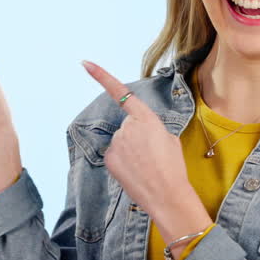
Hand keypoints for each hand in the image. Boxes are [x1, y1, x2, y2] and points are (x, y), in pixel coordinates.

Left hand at [81, 59, 211, 245]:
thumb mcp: (169, 139)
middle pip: (127, 126)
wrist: (167, 195)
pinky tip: (135, 172)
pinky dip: (123, 162)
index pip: (120, 93)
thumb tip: (140, 134)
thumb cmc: (173, 168)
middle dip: (137, 138)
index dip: (101, 76)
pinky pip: (114, 155)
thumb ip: (151, 128)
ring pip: (121, 142)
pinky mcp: (109, 158)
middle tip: (152, 155)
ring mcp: (116, 142)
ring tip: (146, 166)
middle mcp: (127, 127)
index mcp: (146, 118)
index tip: (85, 63)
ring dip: (130, 151)